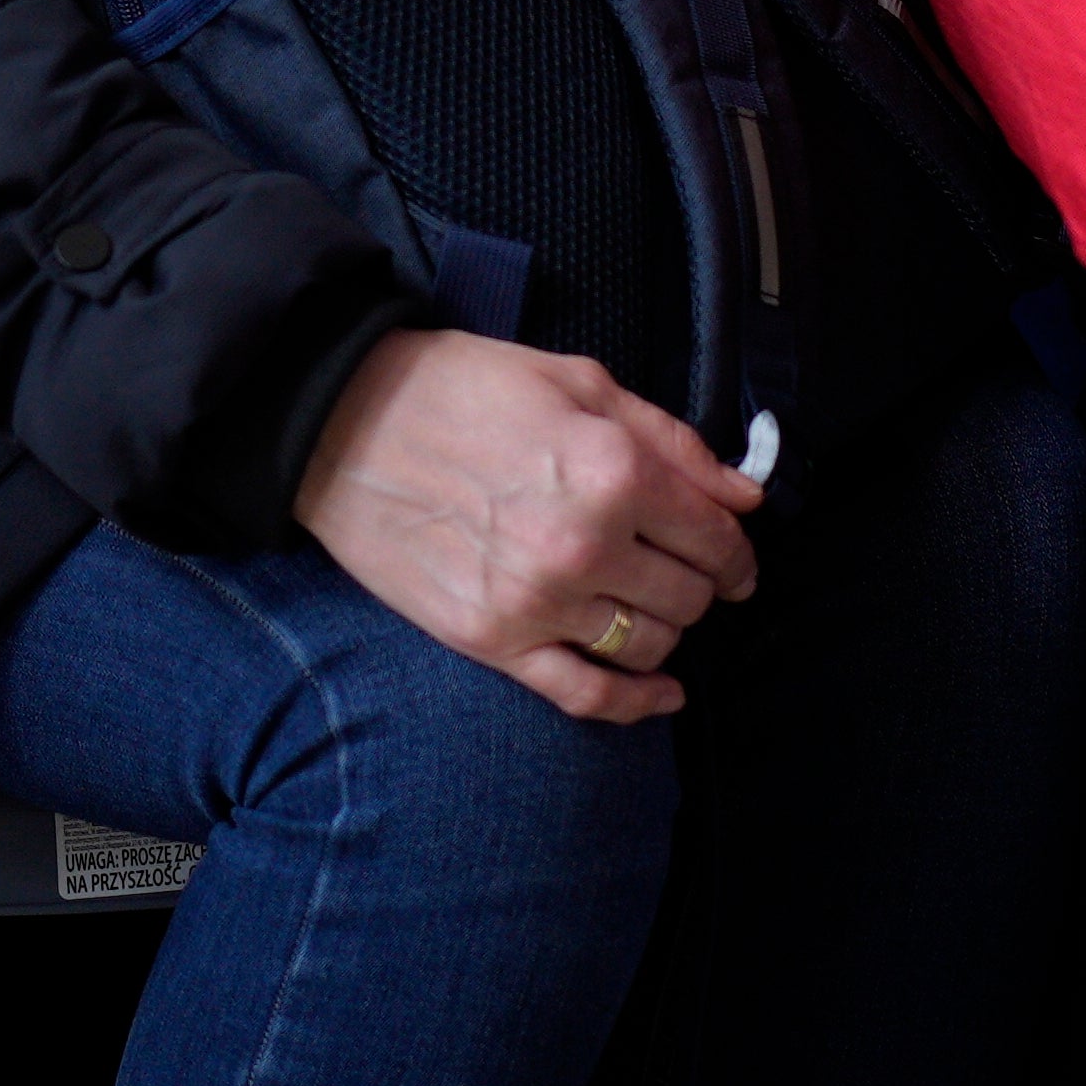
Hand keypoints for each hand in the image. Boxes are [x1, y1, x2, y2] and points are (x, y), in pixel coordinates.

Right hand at [291, 322, 765, 725]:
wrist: (341, 424)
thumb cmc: (458, 389)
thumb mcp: (577, 382)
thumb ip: (672, 441)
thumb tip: (744, 495)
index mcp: (613, 471)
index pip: (716, 537)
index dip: (738, 550)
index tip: (736, 556)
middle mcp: (584, 546)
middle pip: (690, 596)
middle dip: (701, 584)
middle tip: (681, 569)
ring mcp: (536, 602)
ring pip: (650, 645)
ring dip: (664, 628)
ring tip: (645, 602)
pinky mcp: (492, 640)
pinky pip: (586, 693)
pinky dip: (636, 703)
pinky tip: (661, 695)